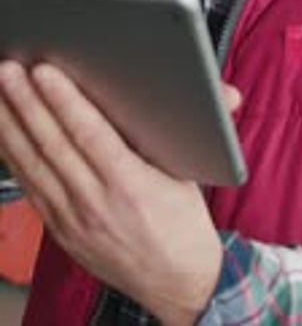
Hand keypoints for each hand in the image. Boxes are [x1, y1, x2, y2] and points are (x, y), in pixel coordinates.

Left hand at [0, 62, 239, 324]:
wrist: (178, 285)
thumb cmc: (184, 227)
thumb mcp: (191, 175)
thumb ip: (198, 129)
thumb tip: (225, 94)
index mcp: (132, 186)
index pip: (90, 135)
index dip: (65, 101)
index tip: (45, 72)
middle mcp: (96, 204)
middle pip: (53, 145)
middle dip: (27, 103)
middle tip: (9, 70)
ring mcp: (73, 220)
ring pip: (33, 164)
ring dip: (11, 124)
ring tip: (0, 90)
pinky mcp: (60, 230)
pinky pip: (30, 186)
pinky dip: (14, 155)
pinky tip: (5, 130)